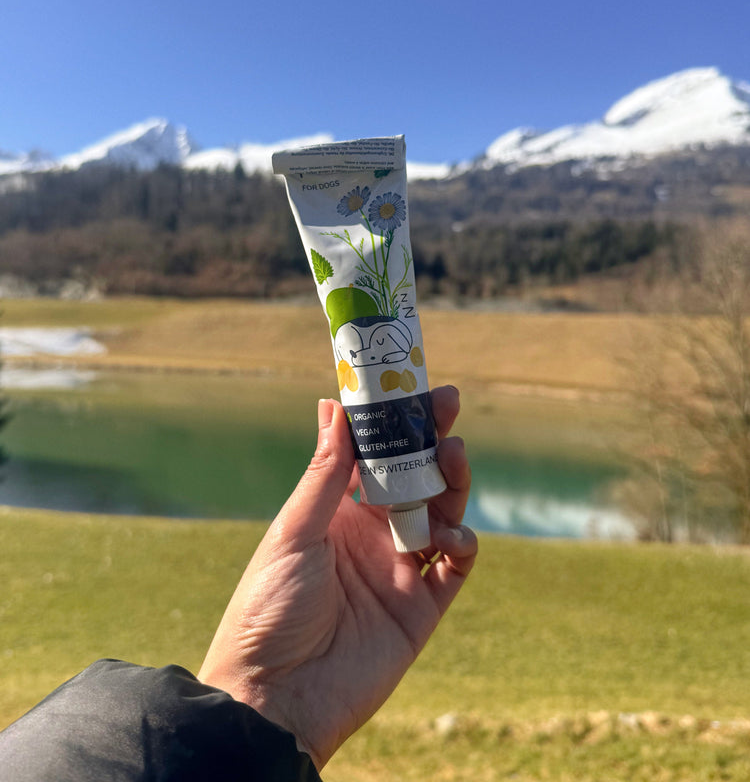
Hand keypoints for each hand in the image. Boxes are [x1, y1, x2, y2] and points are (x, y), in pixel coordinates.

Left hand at [198, 385, 476, 769]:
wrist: (275, 697)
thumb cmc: (268, 608)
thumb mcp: (294, 532)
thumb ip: (325, 474)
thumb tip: (333, 405)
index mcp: (337, 514)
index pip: (374, 457)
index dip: (394, 423)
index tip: (411, 387)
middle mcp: (372, 536)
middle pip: (414, 478)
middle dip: (432, 440)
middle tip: (448, 406)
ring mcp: (399, 570)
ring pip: (441, 512)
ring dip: (451, 482)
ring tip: (452, 457)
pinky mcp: (420, 608)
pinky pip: (454, 567)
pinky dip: (462, 543)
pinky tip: (452, 532)